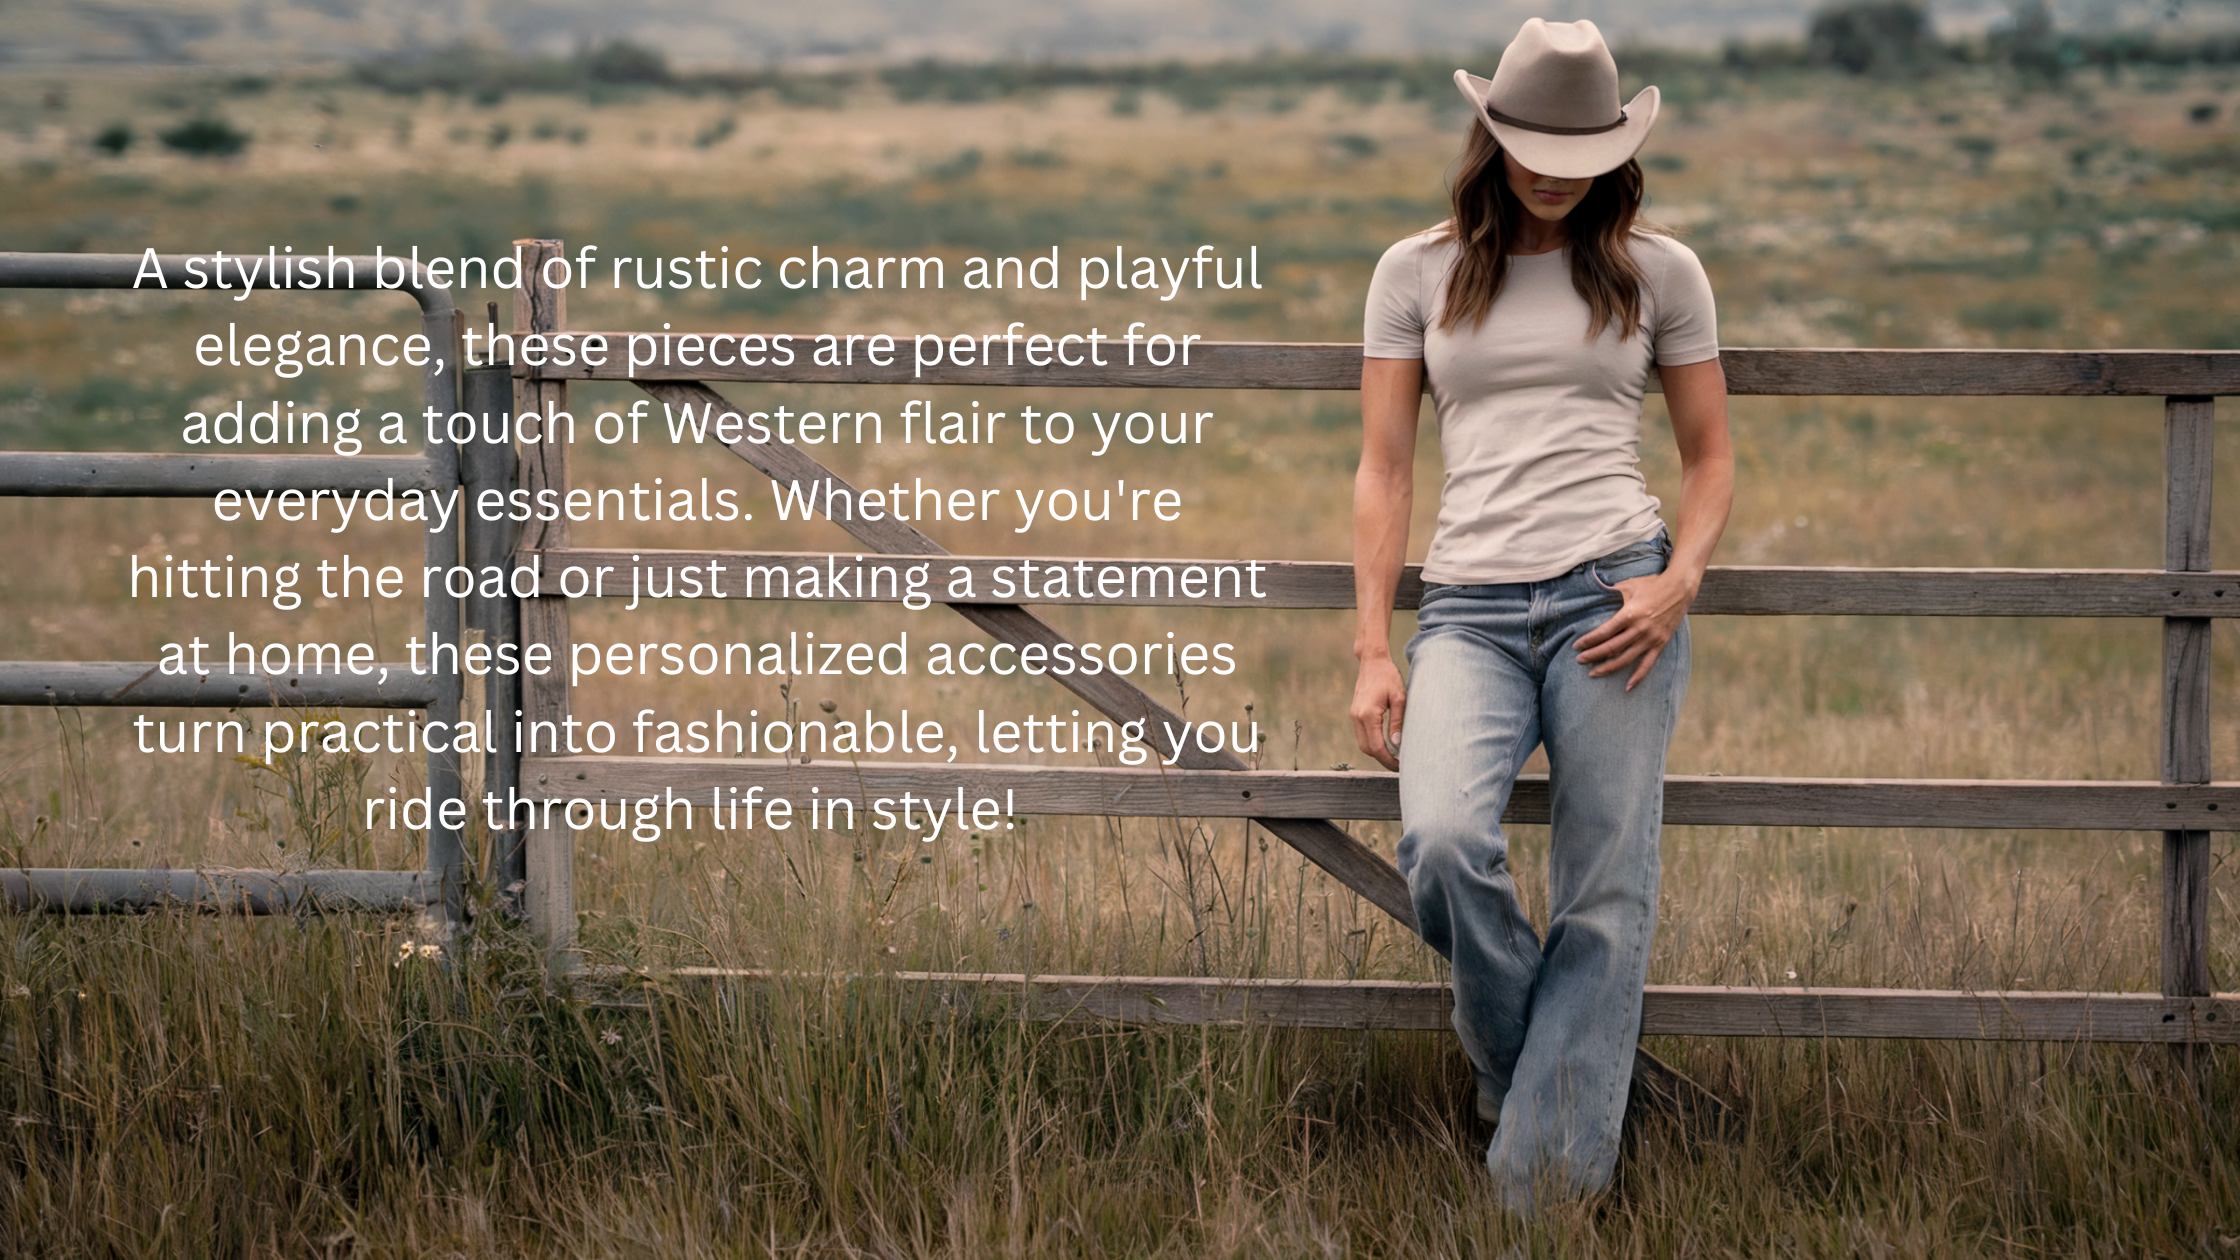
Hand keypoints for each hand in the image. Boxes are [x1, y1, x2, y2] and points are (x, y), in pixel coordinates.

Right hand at [1351, 656, 1406, 770]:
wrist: (1372, 662)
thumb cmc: (1388, 677)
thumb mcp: (1399, 698)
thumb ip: (1398, 722)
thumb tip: (1397, 745)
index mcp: (1368, 714)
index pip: (1376, 747)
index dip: (1388, 760)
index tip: (1401, 766)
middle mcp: (1357, 717)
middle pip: (1367, 749)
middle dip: (1383, 760)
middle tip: (1400, 764)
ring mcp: (1354, 716)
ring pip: (1363, 744)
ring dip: (1378, 752)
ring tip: (1395, 756)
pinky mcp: (1355, 714)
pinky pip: (1363, 735)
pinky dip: (1373, 743)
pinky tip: (1387, 744)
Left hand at [1574, 569, 1692, 690]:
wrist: (1680, 588)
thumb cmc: (1652, 584)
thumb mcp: (1628, 585)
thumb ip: (1611, 593)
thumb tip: (1594, 596)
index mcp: (1630, 614)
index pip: (1604, 632)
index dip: (1588, 641)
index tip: (1576, 646)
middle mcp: (1640, 629)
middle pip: (1612, 648)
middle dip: (1593, 656)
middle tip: (1579, 660)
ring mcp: (1651, 638)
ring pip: (1626, 659)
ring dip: (1608, 668)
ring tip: (1593, 673)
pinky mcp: (1660, 644)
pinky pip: (1648, 664)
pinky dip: (1638, 677)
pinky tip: (1628, 687)